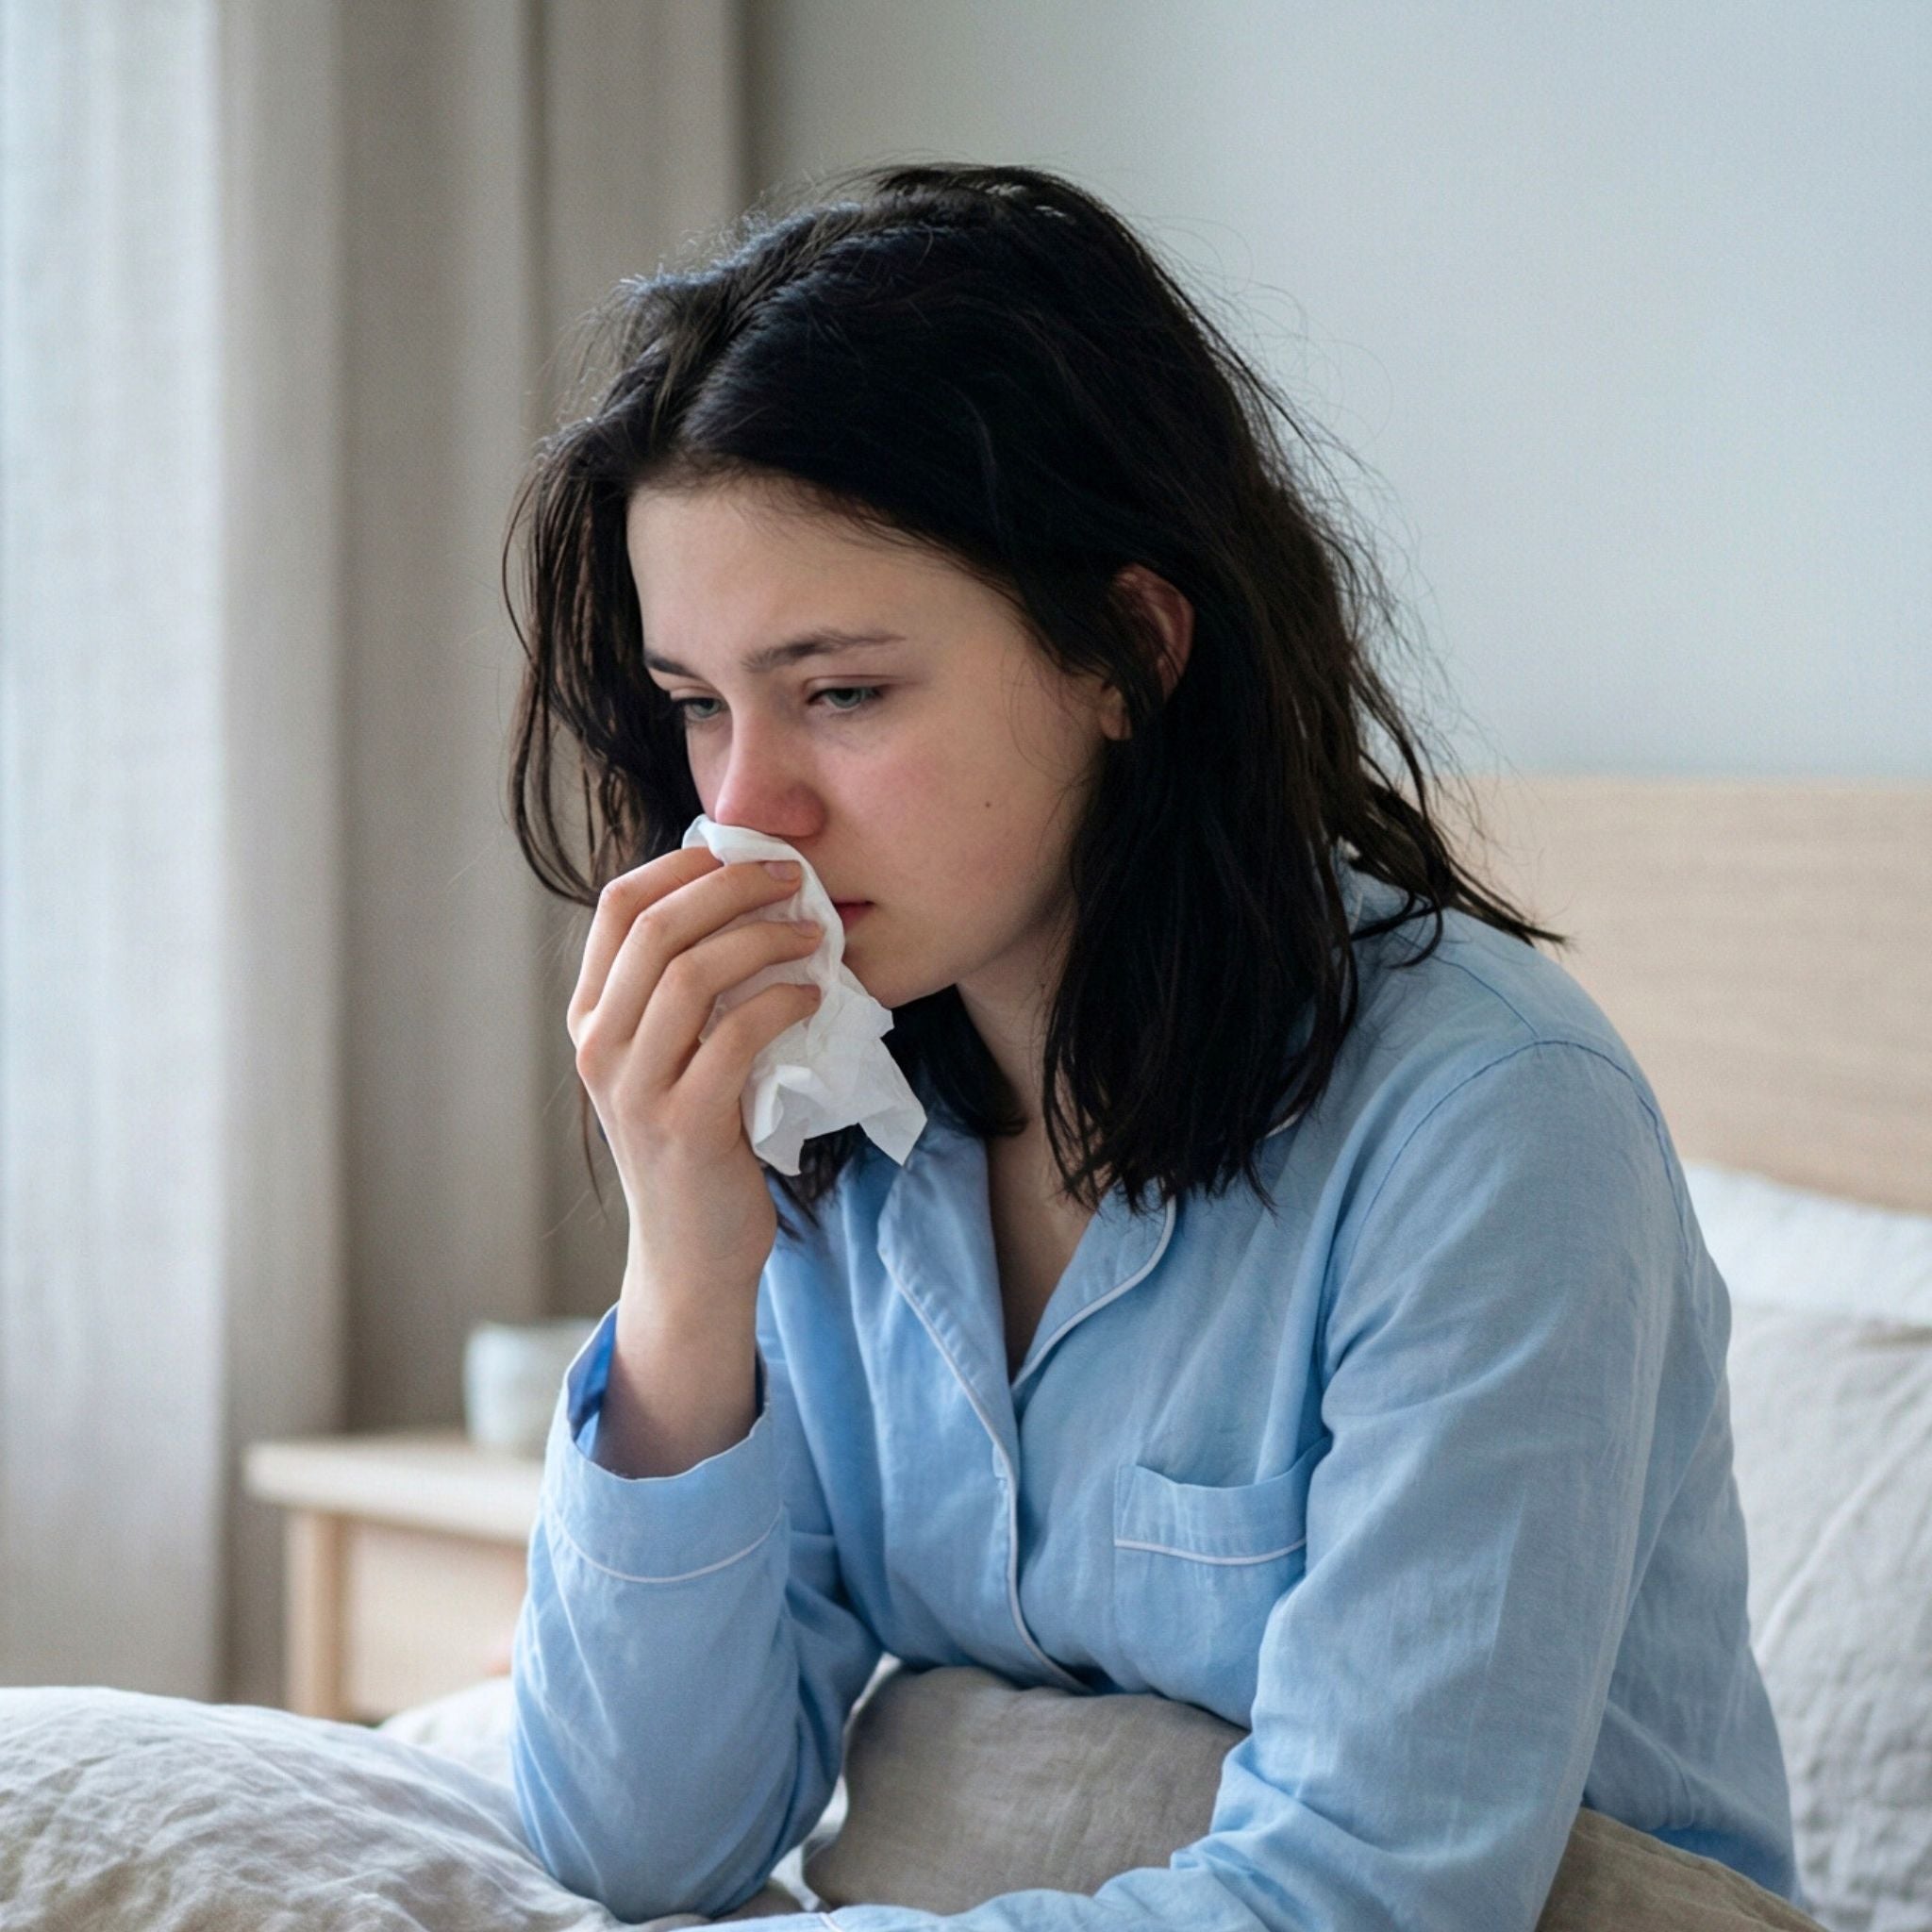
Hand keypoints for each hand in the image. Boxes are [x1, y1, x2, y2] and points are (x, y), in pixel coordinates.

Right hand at [568, 845, 822, 1303]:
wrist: (693, 1251)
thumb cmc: (700, 1139)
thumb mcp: (672, 1056)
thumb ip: (684, 989)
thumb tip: (743, 894)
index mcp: (591, 1018)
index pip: (617, 907)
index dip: (682, 865)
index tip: (745, 854)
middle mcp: (598, 1048)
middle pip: (655, 929)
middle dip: (732, 888)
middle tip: (794, 878)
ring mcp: (635, 1089)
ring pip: (690, 975)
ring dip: (763, 940)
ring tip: (813, 934)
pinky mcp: (684, 1127)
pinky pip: (735, 1038)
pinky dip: (781, 1002)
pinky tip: (813, 994)